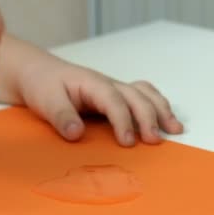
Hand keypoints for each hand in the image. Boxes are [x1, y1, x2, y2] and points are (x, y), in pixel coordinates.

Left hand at [7, 48, 183, 146]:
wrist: (38, 72)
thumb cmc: (43, 85)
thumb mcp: (46, 100)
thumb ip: (61, 116)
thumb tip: (76, 133)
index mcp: (93, 84)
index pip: (114, 101)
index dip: (123, 121)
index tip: (128, 142)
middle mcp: (109, 84)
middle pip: (136, 96)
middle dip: (149, 118)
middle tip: (154, 141)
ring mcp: (115, 89)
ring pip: (145, 94)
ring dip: (161, 111)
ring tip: (175, 129)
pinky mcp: (116, 96)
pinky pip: (143, 96)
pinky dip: (157, 107)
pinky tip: (166, 121)